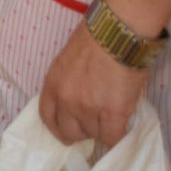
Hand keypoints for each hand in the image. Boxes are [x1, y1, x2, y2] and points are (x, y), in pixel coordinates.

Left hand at [38, 22, 148, 149]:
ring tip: (113, 111)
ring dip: (103, 128)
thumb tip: (77, 102)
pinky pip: (112, 138)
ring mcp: (88, 108)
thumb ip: (67, 84)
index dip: (59, 126)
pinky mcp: (112, 113)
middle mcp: (66, 100)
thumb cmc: (96, 38)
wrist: (117, 33)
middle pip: (69, 132)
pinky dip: (118, 135)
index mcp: (52, 84)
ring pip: (94, 135)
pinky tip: (122, 125)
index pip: (47, 117)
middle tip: (95, 121)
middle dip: (82, 130)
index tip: (68, 129)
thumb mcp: (67, 61)